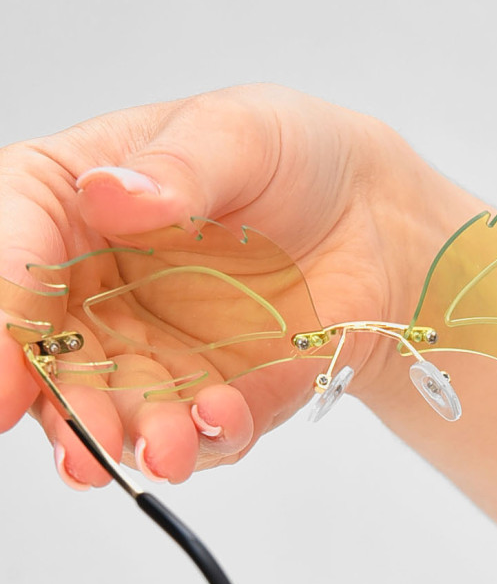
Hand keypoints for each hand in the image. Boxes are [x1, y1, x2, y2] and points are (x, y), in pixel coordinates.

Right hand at [0, 84, 464, 487]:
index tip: (4, 378)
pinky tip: (221, 422)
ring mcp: (146, 350)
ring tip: (166, 451)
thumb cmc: (290, 155)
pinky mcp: (209, 394)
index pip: (11, 255)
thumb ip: (178, 164)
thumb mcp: (239, 132)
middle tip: (85, 447)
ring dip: (132, 439)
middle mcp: (91, 290)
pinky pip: (199, 430)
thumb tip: (108, 194)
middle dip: (65, 408)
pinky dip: (208, 437)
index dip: (2, 317)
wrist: (373, 216)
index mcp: (69, 205)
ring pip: (116, 411)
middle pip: (51, 358)